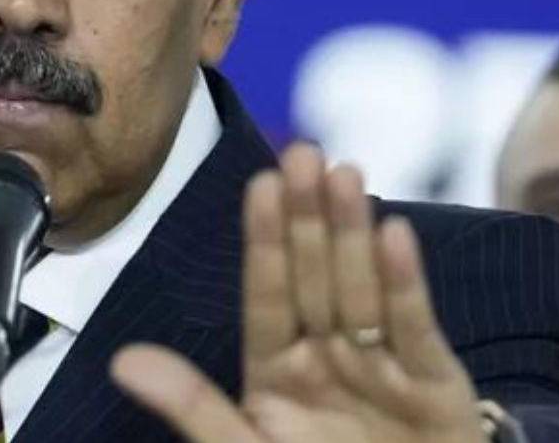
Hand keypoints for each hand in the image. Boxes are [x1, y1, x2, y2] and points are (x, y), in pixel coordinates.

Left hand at [111, 143, 486, 441]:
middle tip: (305, 153)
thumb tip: (122, 360)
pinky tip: (395, 234)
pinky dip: (405, 286)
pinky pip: (415, 331)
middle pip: (315, 278)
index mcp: (278, 369)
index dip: (264, 240)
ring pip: (361, 290)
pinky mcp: (436, 387)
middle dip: (308, 218)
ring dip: (352, 233)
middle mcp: (329, 357)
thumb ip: (191, 405)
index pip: (266, 294)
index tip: (261, 183)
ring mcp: (382, 367)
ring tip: (343, 174)